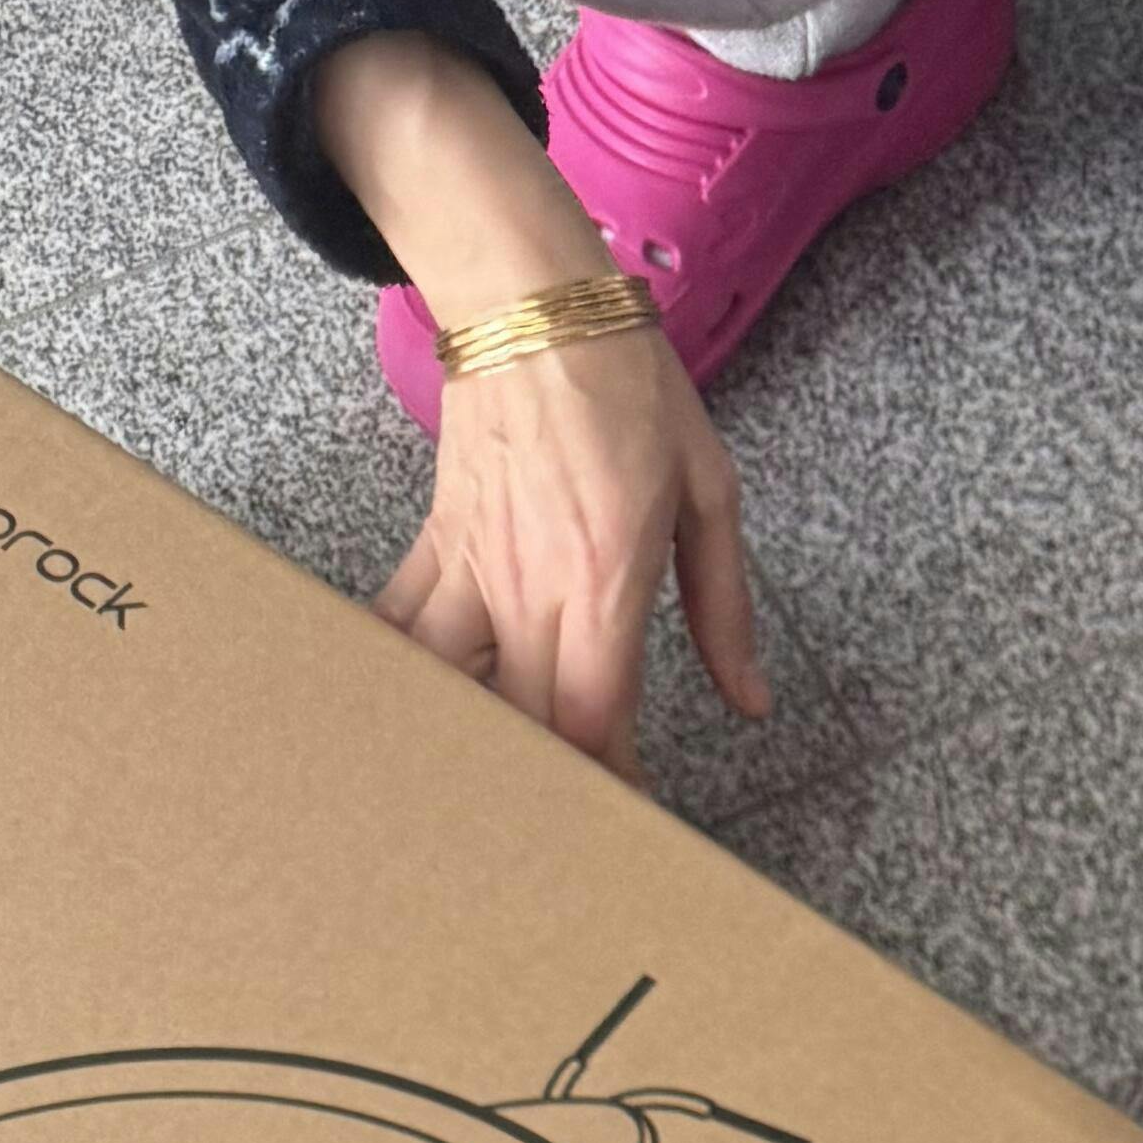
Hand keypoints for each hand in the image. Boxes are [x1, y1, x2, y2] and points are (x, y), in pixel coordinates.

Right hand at [314, 28, 767, 770]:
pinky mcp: (439, 544)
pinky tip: (394, 728)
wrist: (530, 294)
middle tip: (562, 848)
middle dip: (543, 794)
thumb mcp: (709, 491)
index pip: (597, 723)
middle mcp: (527, 588)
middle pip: (524, 727)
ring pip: (448, 689)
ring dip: (461, 751)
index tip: (629, 831)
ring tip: (475, 807)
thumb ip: (725, 607)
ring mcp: (472, 568)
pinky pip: (400, 627)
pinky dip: (396, 679)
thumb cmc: (628, 383)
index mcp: (601, 580)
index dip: (608, 791)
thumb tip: (748, 701)